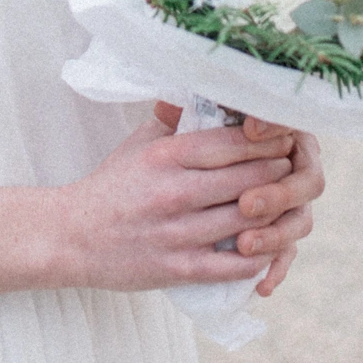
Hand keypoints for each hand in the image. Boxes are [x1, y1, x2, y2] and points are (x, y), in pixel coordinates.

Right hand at [60, 111, 302, 293]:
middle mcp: (175, 192)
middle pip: (250, 179)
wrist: (70, 237)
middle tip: (292, 168)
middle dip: (280, 173)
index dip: (269, 140)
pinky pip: (234, 264)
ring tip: (287, 204)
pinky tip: (268, 245)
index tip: (283, 139)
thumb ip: (177, 120)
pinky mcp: (179, 269)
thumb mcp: (139, 144)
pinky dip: (259, 256)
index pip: (235, 142)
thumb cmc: (111, 186)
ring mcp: (178, 233)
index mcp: (166, 155)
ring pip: (249, 220)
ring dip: (276, 212)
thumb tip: (213, 94)